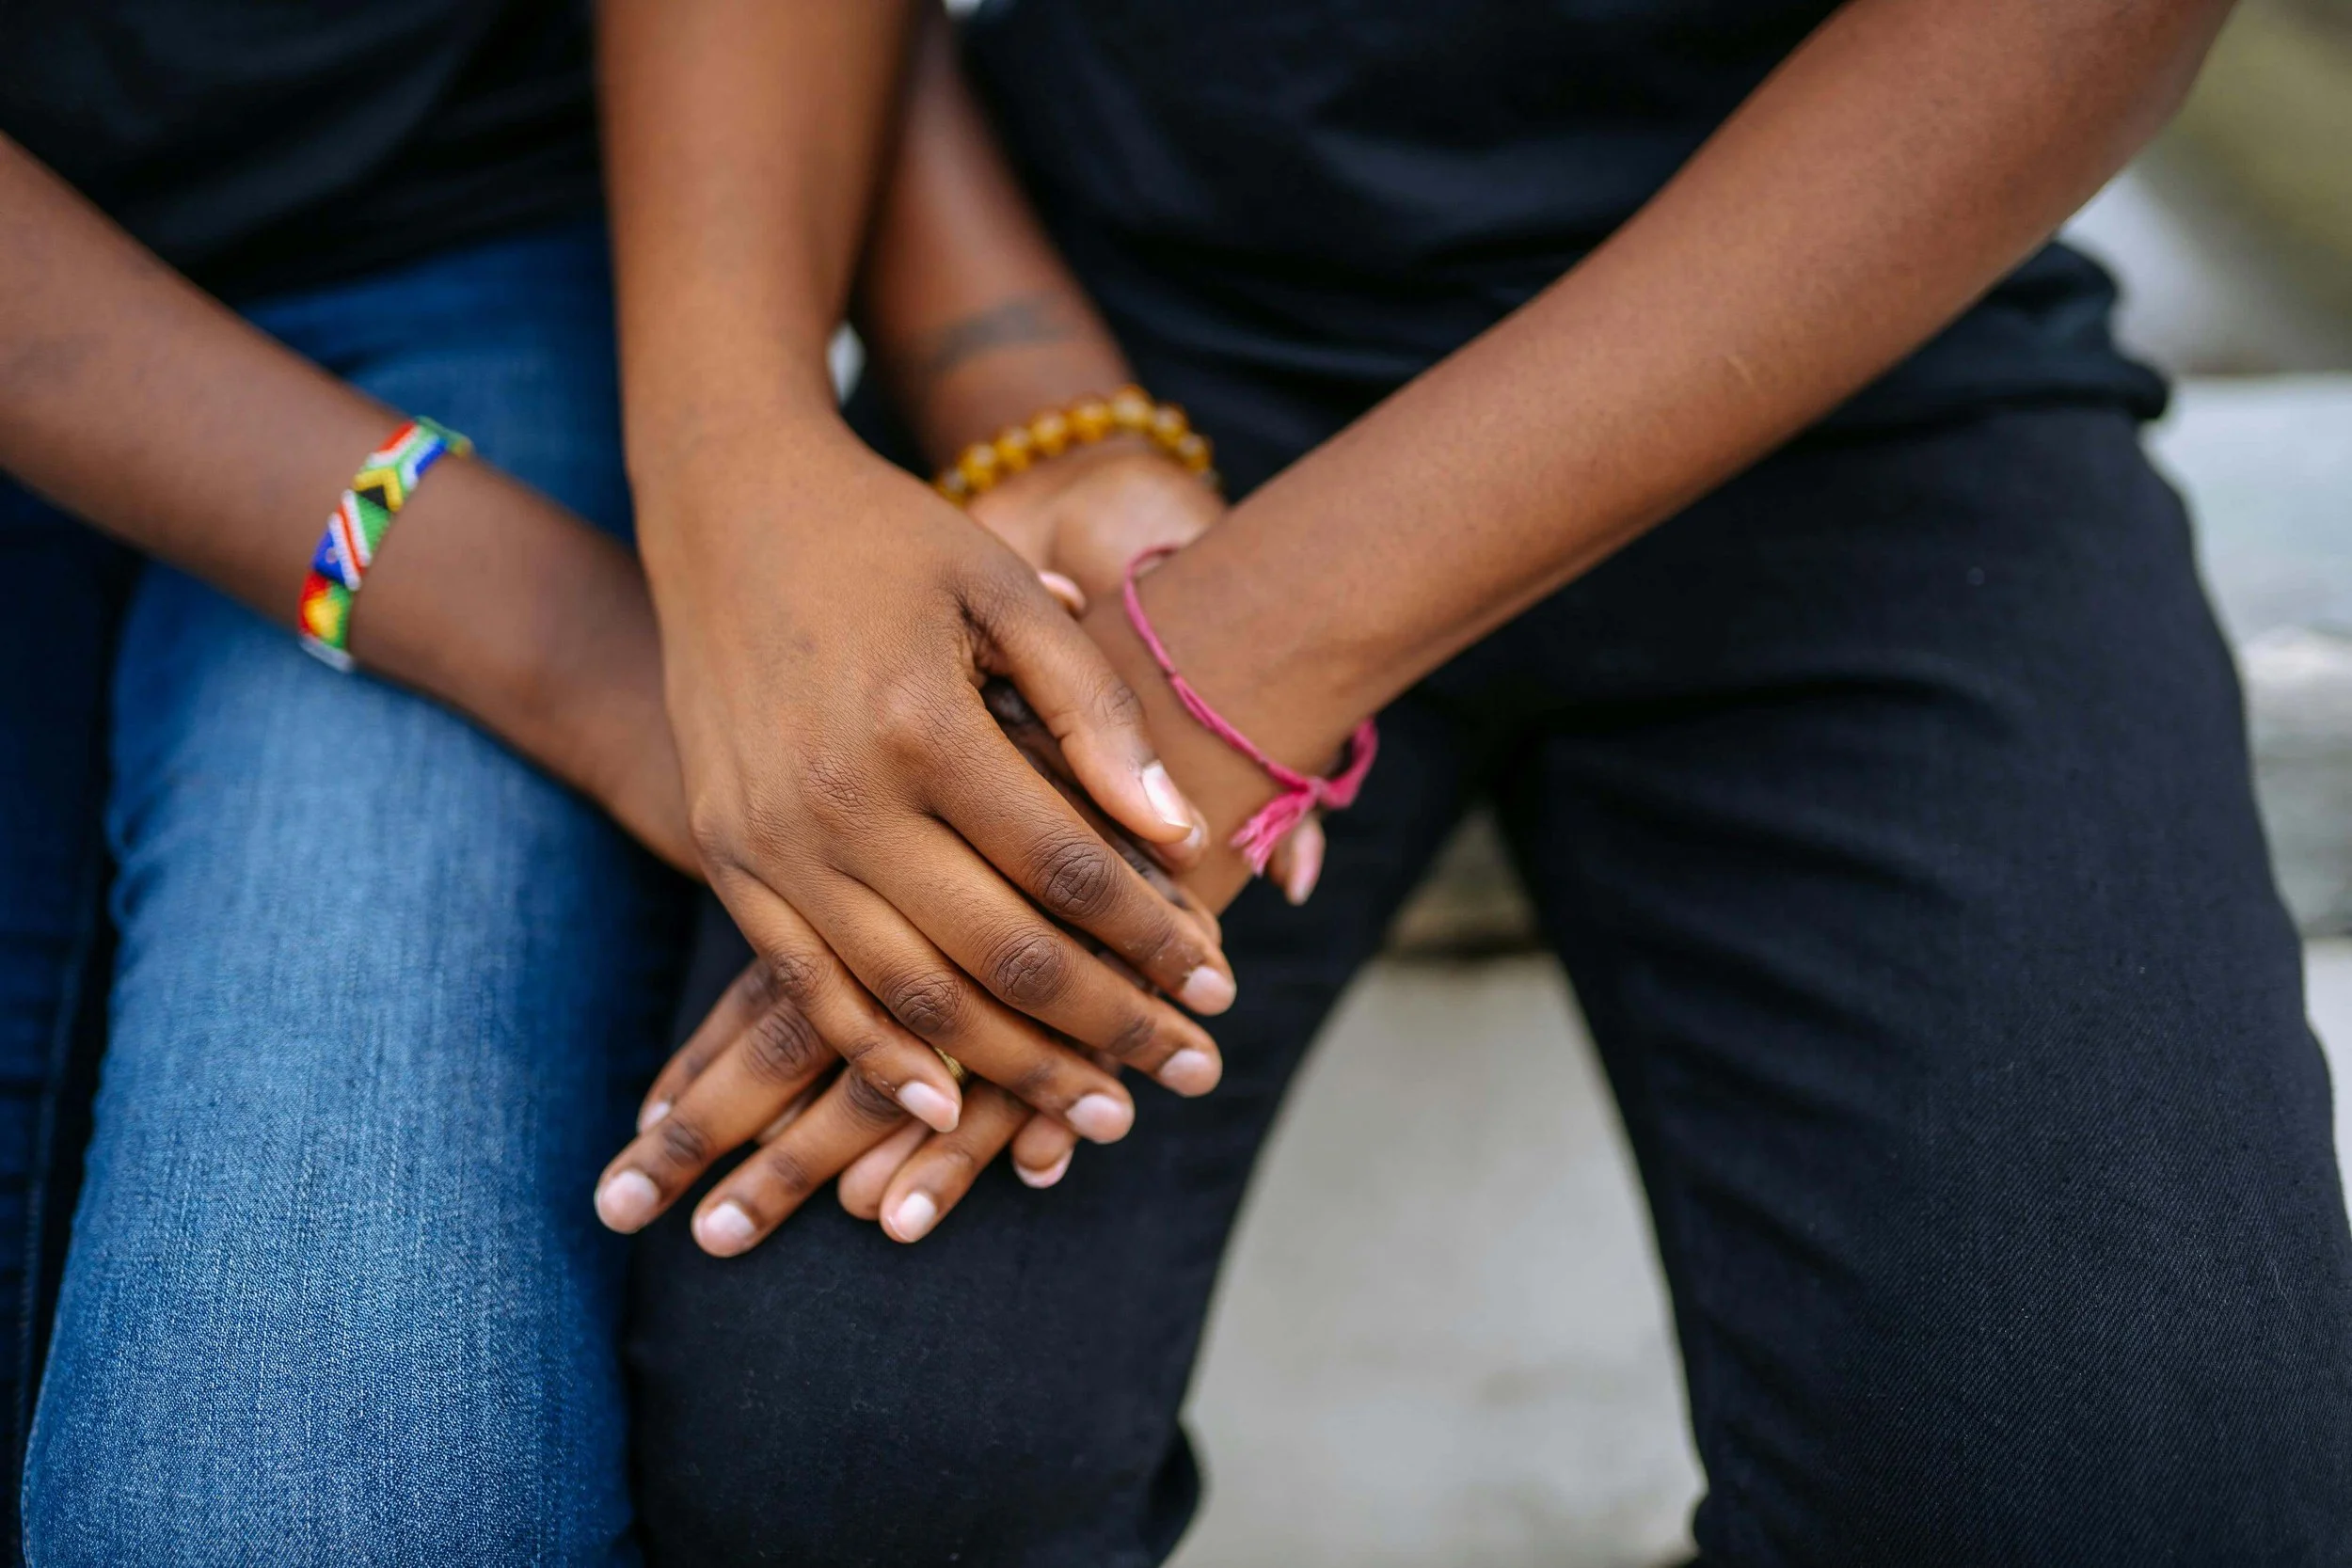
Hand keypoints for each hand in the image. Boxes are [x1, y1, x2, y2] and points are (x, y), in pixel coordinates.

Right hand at [634, 431, 1234, 1152]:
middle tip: (1191, 1075)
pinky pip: (808, 991)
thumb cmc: (890, 540)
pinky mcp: (726, 861)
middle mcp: (838, 800)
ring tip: (1101, 1112)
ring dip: (1014, 1070)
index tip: (1224, 985)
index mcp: (921, 725)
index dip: (1155, 937)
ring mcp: (771, 843)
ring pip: (910, 998)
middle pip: (999, 956)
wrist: (727, 507)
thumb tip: (1179, 831)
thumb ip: (1093, 709)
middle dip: (1109, 1028)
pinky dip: (882, 1057)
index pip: (1067, 868)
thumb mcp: (1004, 590)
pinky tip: (950, 1106)